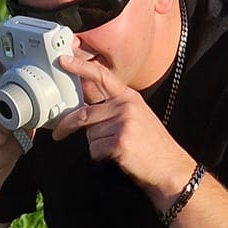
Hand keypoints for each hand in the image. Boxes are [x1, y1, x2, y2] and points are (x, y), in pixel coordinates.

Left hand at [52, 45, 194, 199]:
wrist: (169, 166)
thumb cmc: (151, 145)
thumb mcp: (137, 116)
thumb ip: (114, 108)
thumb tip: (85, 109)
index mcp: (129, 97)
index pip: (102, 76)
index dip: (81, 67)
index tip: (64, 61)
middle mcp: (126, 106)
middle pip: (84, 113)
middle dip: (67, 125)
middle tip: (58, 133)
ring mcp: (123, 123)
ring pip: (89, 134)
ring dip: (96, 145)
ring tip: (115, 148)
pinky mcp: (120, 142)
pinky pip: (95, 149)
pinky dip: (100, 157)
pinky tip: (117, 156)